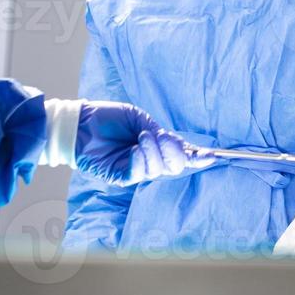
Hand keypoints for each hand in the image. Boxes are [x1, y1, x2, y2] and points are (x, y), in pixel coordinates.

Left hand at [42, 98, 212, 184]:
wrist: (82, 123)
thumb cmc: (108, 118)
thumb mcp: (140, 119)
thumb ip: (160, 133)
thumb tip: (182, 145)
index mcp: (157, 146)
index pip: (181, 156)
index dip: (198, 157)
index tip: (212, 156)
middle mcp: (149, 160)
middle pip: (175, 167)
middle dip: (176, 153)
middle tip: (164, 137)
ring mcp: (136, 169)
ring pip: (159, 170)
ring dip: (155, 151)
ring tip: (142, 137)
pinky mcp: (121, 176)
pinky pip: (141, 173)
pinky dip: (143, 159)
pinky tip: (137, 148)